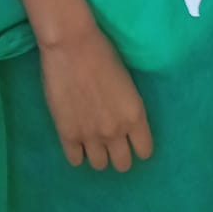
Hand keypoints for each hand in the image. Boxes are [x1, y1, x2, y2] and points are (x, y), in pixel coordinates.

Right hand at [40, 23, 153, 172]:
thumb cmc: (103, 54)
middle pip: (122, 164)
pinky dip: (78, 152)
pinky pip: (76, 160)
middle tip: (112, 141)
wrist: (72, 46)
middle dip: (119, 154)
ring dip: (98, 153)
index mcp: (135, 116)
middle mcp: (116, 131)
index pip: (144, 150)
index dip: (139, 146)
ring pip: (99, 165)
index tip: (133, 141)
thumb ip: (127, 109)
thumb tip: (124, 123)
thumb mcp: (127, 84)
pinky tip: (77, 139)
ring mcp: (90, 136)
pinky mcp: (67, 135)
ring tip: (93, 139)